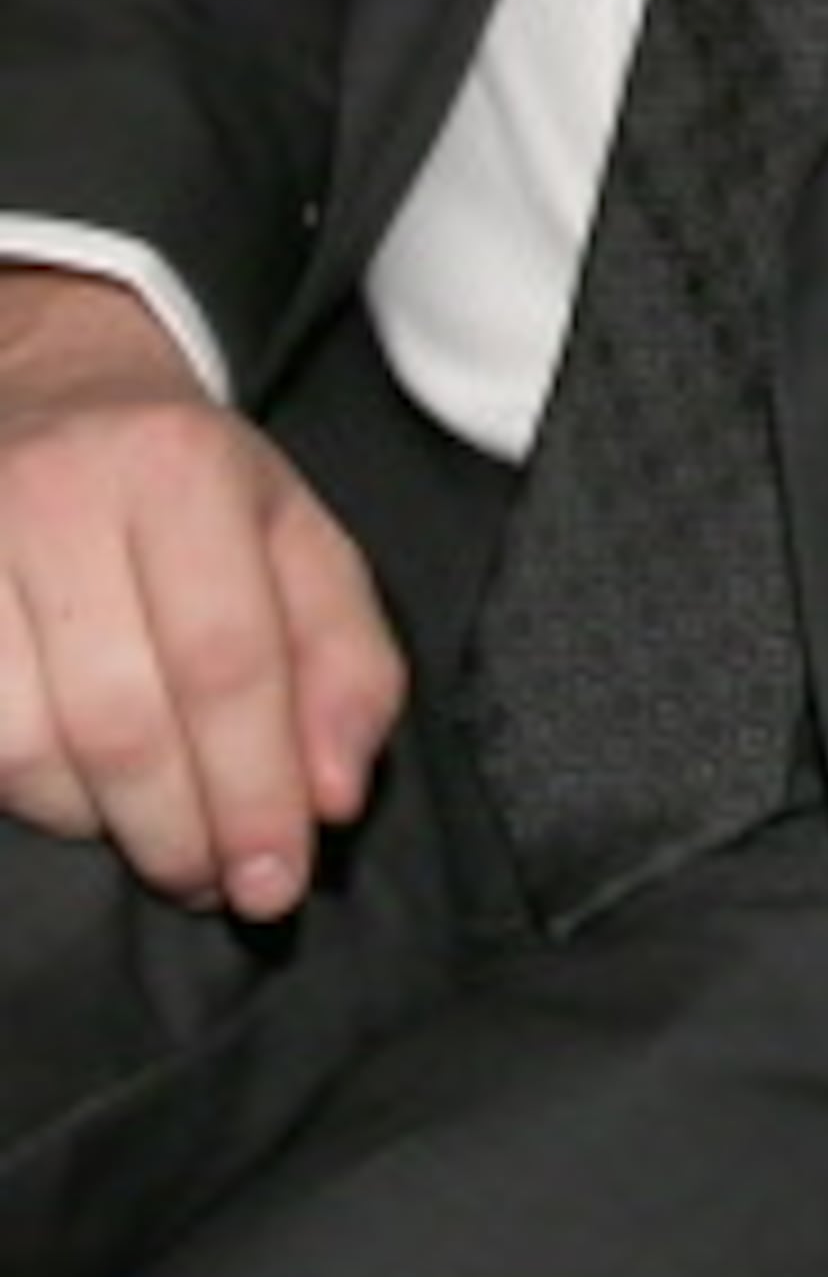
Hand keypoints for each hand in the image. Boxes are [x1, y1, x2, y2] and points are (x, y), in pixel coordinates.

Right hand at [0, 266, 399, 910]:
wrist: (51, 391)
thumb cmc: (192, 487)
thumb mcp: (300, 541)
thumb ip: (347, 663)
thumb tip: (333, 796)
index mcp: (180, 467)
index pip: (227, 659)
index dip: (257, 789)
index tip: (280, 878)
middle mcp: (59, 497)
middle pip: (124, 716)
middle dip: (184, 830)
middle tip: (226, 885)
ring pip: (28, 745)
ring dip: (104, 825)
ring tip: (163, 840)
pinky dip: (37, 794)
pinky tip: (86, 798)